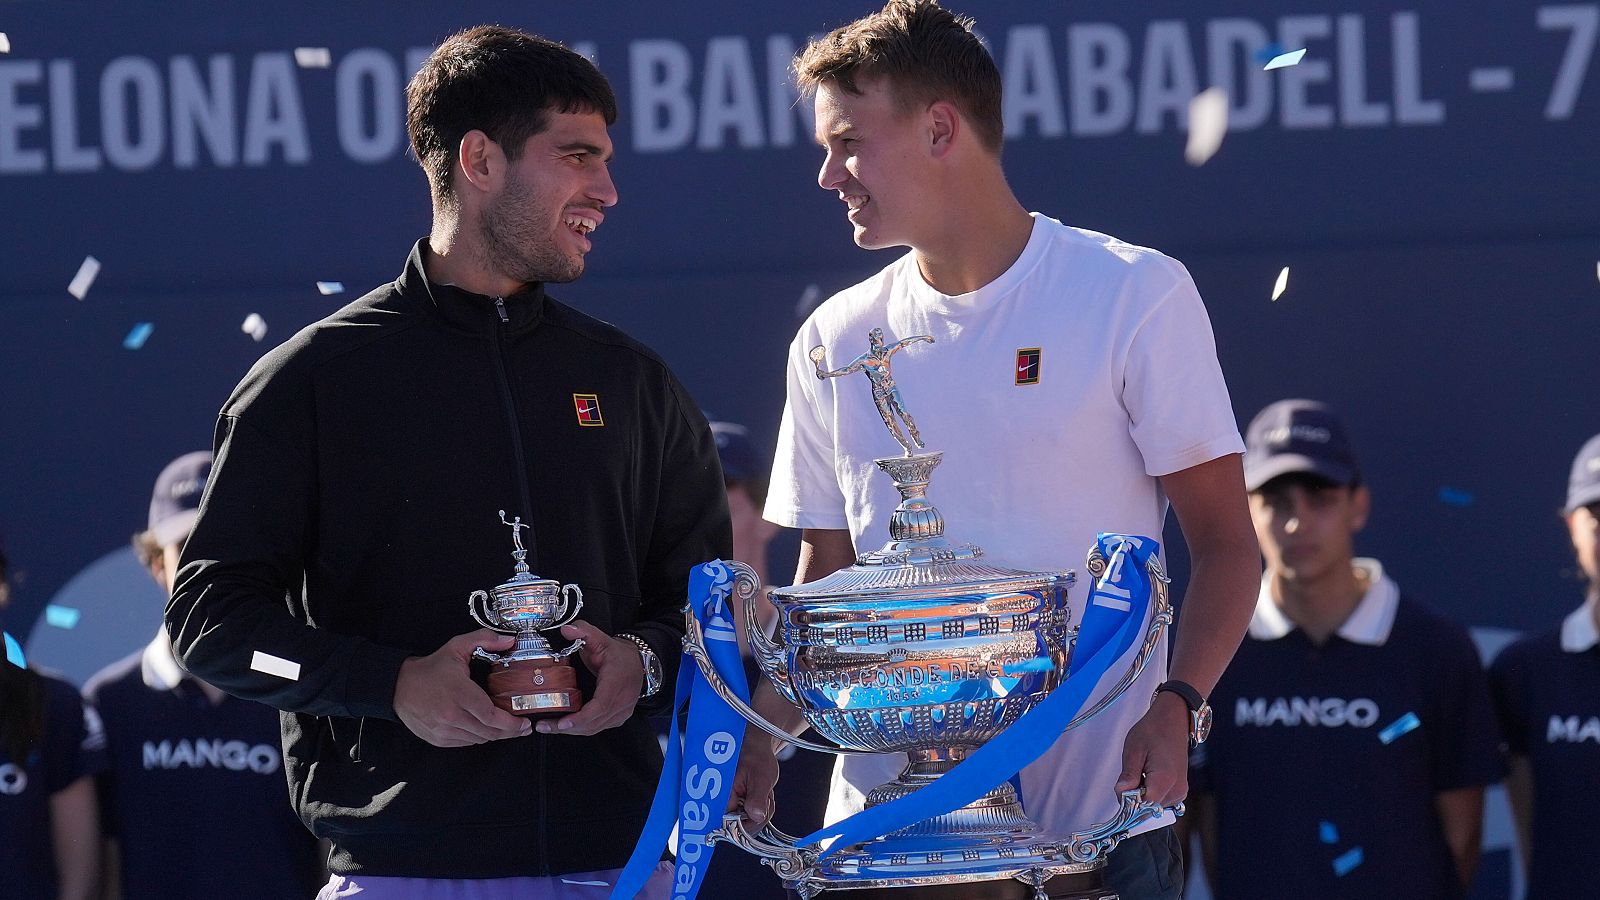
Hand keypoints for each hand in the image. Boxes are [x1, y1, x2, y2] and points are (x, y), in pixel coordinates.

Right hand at [394, 629, 531, 746]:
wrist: (399, 686)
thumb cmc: (429, 669)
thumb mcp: (457, 647)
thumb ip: (484, 639)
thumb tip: (509, 641)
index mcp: (459, 694)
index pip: (492, 717)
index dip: (512, 724)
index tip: (525, 722)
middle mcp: (451, 716)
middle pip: (489, 732)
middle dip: (510, 732)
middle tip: (522, 727)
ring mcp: (444, 730)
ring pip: (479, 739)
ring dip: (494, 735)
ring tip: (505, 727)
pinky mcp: (438, 739)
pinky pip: (466, 743)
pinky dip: (477, 737)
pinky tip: (483, 728)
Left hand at [535, 620, 642, 735]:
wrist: (638, 663)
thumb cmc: (618, 654)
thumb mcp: (601, 639)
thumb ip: (583, 632)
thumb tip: (566, 630)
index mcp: (616, 682)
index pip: (601, 705)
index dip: (581, 718)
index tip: (564, 722)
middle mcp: (622, 701)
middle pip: (593, 722)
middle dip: (567, 727)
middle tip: (544, 726)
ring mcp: (621, 712)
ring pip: (595, 728)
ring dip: (571, 730)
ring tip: (549, 727)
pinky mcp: (618, 718)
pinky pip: (598, 728)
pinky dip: (581, 729)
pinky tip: (565, 726)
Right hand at [728, 729, 779, 824]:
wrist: (757, 748)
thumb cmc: (755, 757)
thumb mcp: (761, 777)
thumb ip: (757, 799)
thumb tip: (755, 817)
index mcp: (722, 795)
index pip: (729, 824)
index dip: (746, 824)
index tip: (758, 814)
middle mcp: (722, 802)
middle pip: (740, 827)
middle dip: (757, 816)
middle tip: (764, 797)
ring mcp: (730, 805)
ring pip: (748, 823)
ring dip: (761, 810)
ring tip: (763, 792)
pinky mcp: (737, 805)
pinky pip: (751, 817)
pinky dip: (761, 808)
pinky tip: (762, 795)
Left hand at [1114, 691, 1191, 806]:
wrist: (1172, 720)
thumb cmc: (1153, 731)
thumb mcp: (1133, 751)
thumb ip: (1128, 777)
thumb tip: (1121, 796)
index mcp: (1165, 780)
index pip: (1143, 807)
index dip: (1128, 801)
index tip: (1121, 789)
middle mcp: (1176, 790)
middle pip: (1148, 809)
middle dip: (1134, 798)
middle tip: (1131, 775)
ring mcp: (1180, 792)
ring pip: (1153, 807)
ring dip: (1142, 795)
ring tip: (1142, 772)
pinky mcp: (1179, 791)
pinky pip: (1160, 801)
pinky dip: (1150, 793)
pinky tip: (1148, 776)